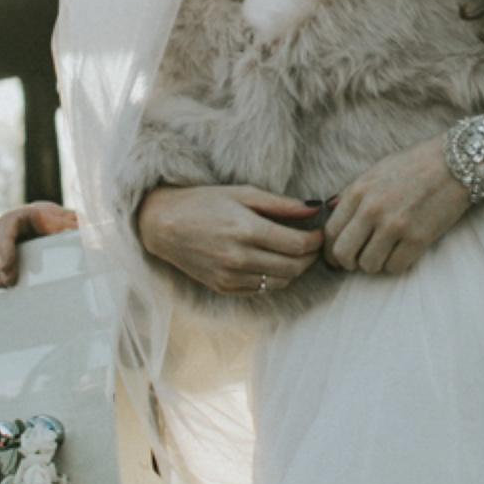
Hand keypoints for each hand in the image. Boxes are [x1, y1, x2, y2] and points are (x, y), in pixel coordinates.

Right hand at [0, 202, 79, 287]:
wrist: (54, 231)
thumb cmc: (67, 230)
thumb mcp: (74, 228)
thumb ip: (76, 230)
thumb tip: (87, 236)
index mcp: (31, 212)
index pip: (9, 221)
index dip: (4, 243)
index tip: (5, 266)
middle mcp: (11, 217)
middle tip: (7, 284)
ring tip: (1, 284)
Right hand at [137, 185, 324, 296]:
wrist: (163, 224)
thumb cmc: (204, 202)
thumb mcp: (243, 193)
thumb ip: (281, 204)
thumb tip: (316, 207)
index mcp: (246, 230)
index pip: (298, 245)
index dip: (316, 240)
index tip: (320, 231)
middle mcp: (239, 258)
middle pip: (294, 267)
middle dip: (310, 256)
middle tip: (312, 243)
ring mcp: (230, 277)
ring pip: (281, 282)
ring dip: (295, 270)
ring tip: (295, 253)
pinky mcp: (224, 288)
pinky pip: (262, 290)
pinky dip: (275, 278)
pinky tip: (273, 263)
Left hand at [325, 137, 470, 275]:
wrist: (457, 162)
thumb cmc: (416, 164)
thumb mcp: (377, 170)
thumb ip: (352, 193)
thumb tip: (330, 209)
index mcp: (359, 191)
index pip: (331, 232)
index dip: (331, 250)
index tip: (338, 256)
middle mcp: (373, 209)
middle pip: (344, 254)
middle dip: (349, 262)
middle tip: (359, 260)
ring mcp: (395, 225)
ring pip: (369, 265)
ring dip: (375, 264)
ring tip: (385, 252)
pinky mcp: (418, 238)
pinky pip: (395, 268)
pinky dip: (395, 265)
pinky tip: (402, 252)